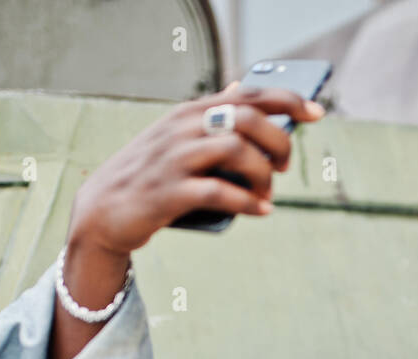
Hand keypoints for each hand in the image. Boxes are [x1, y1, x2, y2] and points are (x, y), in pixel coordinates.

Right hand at [67, 82, 326, 256]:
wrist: (101, 212)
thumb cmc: (150, 175)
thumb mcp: (177, 138)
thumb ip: (210, 116)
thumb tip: (242, 88)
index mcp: (190, 113)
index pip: (247, 94)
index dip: (287, 101)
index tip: (316, 113)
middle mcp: (183, 129)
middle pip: (247, 120)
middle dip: (278, 142)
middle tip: (284, 166)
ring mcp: (174, 160)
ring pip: (237, 151)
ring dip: (262, 176)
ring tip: (266, 195)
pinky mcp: (168, 193)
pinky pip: (219, 193)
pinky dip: (246, 202)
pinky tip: (260, 211)